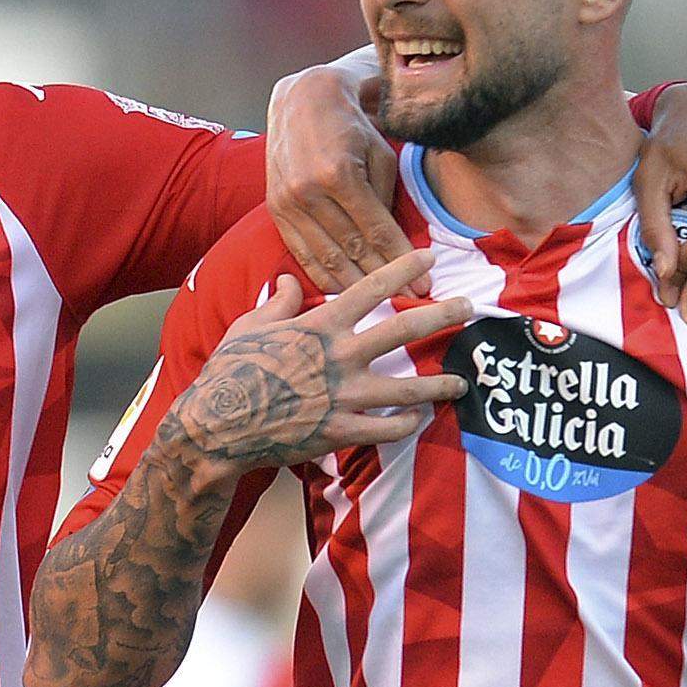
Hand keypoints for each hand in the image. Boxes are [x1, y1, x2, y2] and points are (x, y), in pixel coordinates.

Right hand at [167, 253, 465, 468]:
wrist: (217, 425)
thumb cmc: (230, 371)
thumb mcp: (250, 326)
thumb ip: (277, 303)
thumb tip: (287, 281)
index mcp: (320, 324)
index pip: (370, 287)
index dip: (402, 268)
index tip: (429, 256)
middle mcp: (339, 356)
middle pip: (403, 330)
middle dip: (442, 316)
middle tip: (470, 309)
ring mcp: (343, 395)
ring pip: (406, 388)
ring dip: (438, 385)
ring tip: (461, 383)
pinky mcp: (339, 430)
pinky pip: (385, 428)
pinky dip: (405, 424)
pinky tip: (418, 420)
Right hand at [266, 62, 406, 293]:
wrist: (303, 100)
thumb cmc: (352, 125)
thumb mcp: (381, 156)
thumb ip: (386, 202)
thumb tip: (396, 249)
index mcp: (338, 173)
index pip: (376, 231)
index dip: (402, 263)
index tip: (424, 285)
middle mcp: (306, 190)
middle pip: (352, 250)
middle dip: (384, 281)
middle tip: (409, 300)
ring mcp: (286, 201)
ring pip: (326, 257)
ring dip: (356, 286)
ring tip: (381, 305)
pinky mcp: (275, 209)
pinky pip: (301, 253)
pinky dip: (323, 276)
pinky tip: (344, 293)